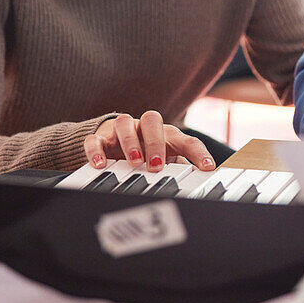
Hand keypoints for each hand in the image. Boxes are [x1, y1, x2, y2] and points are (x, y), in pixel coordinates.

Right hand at [84, 111, 216, 171]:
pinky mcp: (101, 138)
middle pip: (152, 120)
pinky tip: (100, 164)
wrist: (114, 138)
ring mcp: (121, 131)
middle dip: (155, 143)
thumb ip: (182, 169)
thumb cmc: (147, 150)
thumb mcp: (167, 159)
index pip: (186, 139)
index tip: (208, 167)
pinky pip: (95, 139)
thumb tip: (203, 182)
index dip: (199, 153)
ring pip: (124, 123)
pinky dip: (97, 150)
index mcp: (167, 134)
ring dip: (130, 142)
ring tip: (133, 161)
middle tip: (156, 165)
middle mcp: (144, 128)